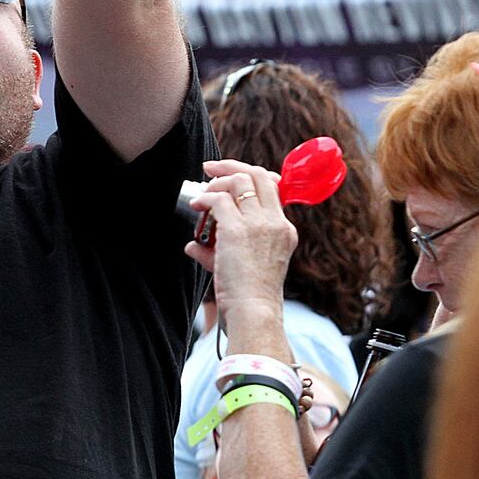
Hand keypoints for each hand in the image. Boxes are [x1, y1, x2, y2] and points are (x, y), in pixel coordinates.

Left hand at [183, 160, 296, 315]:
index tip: (230, 176)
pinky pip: (217, 200)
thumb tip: (194, 244)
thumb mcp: (246, 266)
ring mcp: (258, 224)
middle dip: (231, 167)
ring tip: (201, 197)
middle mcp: (275, 222)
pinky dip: (203, 199)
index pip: (272, 187)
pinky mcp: (237, 229)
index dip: (250, 175)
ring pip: (238, 181)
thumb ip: (221, 249)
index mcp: (284, 230)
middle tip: (210, 170)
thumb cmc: (249, 297)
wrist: (254, 312)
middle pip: (257, 174)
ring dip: (215, 184)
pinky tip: (195, 206)